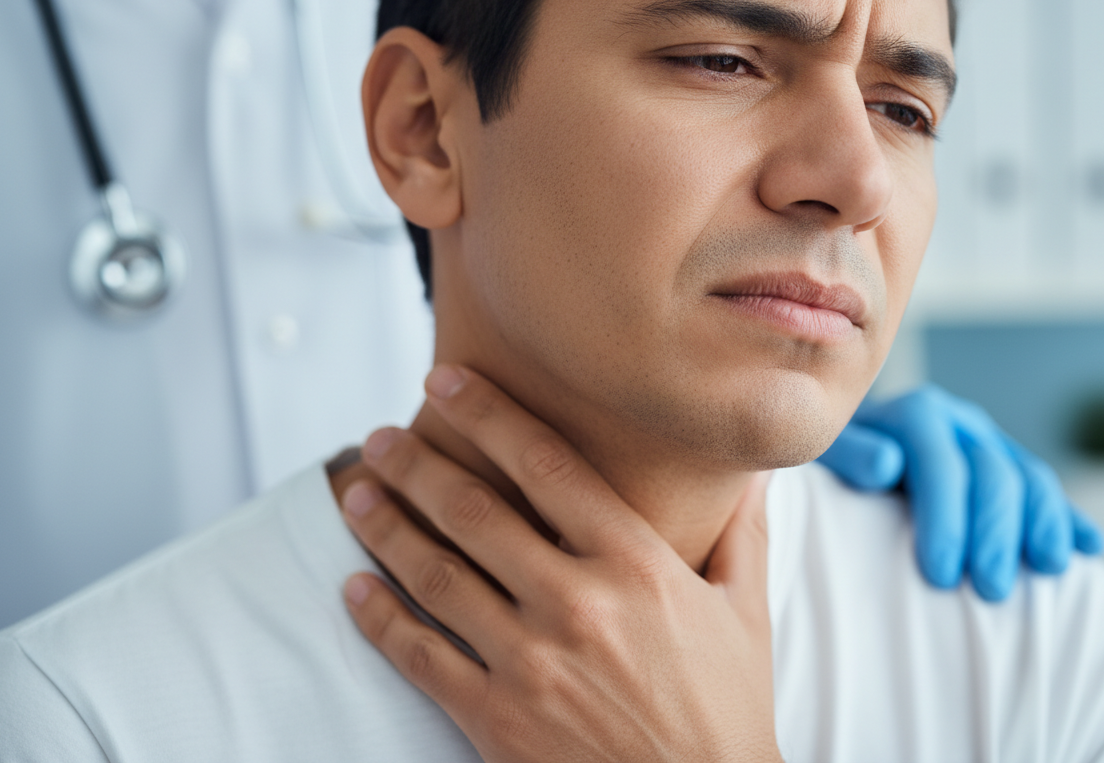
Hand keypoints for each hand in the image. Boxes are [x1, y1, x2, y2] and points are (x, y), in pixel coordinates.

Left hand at [340, 366, 781, 762]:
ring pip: (437, 574)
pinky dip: (379, 618)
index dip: (488, 415)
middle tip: (380, 436)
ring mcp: (532, 664)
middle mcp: (577, 603)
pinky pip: (421, 657)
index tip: (447, 381)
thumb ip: (743, 530)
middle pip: (475, 511)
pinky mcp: (497, 721)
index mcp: (637, 565)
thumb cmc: (727, 713)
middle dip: (417, 464)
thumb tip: (751, 466)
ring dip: (385, 525)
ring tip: (356, 492)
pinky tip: (352, 588)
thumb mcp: (747, 612)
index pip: (547, 465)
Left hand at [819, 384, 1103, 599]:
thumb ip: (847, 454)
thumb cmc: (827, 460)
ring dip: (1041, 525)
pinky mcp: (1007, 464)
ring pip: (1028, 477)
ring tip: (1047, 571)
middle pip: (991, 472)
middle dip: (994, 532)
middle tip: (988, 589)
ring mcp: (988, 442)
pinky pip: (1044, 490)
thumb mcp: (823, 451)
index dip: (945, 518)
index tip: (939, 574)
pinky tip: (1087, 547)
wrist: (845, 443)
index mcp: (914, 414)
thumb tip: (887, 465)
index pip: (939, 463)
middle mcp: (958, 422)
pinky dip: (1066, 517)